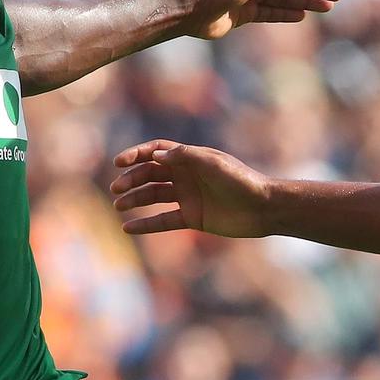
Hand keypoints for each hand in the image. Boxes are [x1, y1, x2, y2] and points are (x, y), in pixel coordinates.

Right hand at [110, 140, 273, 237]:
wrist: (263, 208)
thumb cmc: (241, 180)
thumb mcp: (213, 163)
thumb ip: (185, 156)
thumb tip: (156, 155)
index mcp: (190, 158)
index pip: (156, 152)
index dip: (136, 155)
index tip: (119, 163)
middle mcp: (186, 176)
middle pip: (150, 174)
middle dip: (131, 180)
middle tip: (116, 189)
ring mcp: (188, 197)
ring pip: (153, 196)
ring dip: (134, 200)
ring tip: (119, 206)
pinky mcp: (192, 218)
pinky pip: (164, 220)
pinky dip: (146, 224)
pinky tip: (128, 227)